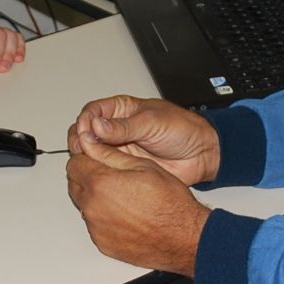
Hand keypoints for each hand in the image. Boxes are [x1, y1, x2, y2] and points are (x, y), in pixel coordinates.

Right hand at [67, 95, 220, 184]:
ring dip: (86, 156)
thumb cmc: (183, 130)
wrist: (202, 154)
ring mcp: (119, 149)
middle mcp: (116, 129)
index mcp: (122, 110)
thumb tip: (96, 125)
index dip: (85, 119)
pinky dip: (97, 171)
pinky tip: (98, 172)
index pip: (93, 111)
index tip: (85, 129)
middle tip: (83, 148)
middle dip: (80, 139)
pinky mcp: (125, 167)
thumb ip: (123, 127)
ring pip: (91, 152)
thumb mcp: (152, 123)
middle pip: (85, 132)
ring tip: (90, 161)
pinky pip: (104, 169)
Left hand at [67, 135, 209, 274]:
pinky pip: (94, 225)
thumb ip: (110, 154)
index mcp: (100, 183)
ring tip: (122, 196)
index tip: (98, 157)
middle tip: (111, 175)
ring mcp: (96, 228)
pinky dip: (103, 218)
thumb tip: (90, 143)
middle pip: (74, 184)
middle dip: (87, 176)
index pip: (75, 163)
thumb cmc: (170, 203)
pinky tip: (125, 214)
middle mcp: (93, 207)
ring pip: (84, 205)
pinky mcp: (102, 244)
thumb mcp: (143, 166)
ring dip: (95, 197)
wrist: (183, 238)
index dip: (86, 157)